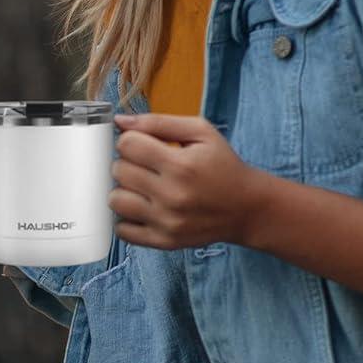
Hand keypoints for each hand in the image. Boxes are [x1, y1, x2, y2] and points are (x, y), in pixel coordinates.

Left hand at [110, 113, 272, 249]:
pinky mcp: (164, 241)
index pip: (127, 145)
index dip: (131, 140)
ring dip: (123, 190)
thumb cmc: (223, 165)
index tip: (142, 145)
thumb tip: (120, 121)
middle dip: (127, 162)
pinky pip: (122, 231)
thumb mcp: (201, 132)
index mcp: (181, 165)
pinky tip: (141, 208)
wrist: (247, 208)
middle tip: (144, 165)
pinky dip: (125, 218)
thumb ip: (159, 122)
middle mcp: (172, 195)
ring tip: (140, 186)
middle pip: (118, 170)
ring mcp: (167, 222)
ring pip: (115, 200)